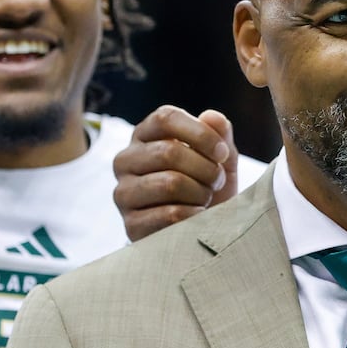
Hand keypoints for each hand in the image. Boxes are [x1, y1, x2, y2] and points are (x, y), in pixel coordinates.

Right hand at [113, 105, 238, 241]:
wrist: (201, 231)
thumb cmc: (208, 187)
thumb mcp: (220, 159)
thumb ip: (219, 135)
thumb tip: (211, 116)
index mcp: (145, 135)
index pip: (166, 119)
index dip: (200, 134)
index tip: (222, 153)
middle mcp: (126, 160)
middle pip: (169, 152)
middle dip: (206, 169)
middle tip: (217, 181)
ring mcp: (124, 193)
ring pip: (169, 184)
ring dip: (200, 193)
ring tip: (206, 198)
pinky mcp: (130, 224)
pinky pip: (169, 215)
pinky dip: (194, 216)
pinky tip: (197, 217)